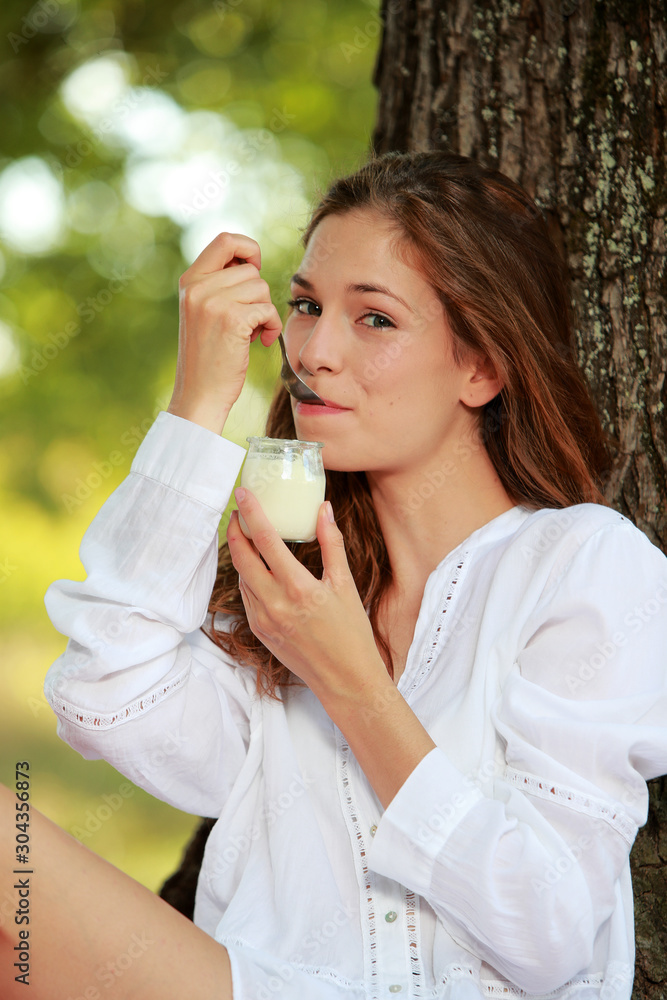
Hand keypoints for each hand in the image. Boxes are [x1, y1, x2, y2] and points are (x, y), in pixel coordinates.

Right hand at [168, 233, 282, 434]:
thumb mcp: (204, 313)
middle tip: (251, 320)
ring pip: (261, 288)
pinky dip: (270, 326)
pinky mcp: (231, 319)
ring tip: (252, 333)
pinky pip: (266, 309)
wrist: (199, 395)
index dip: (248, 249)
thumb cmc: (208, 358)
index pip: (225, 240)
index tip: (255, 271)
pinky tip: (259, 342)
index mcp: (189, 281)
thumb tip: (253, 263)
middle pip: (250, 270)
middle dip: (259, 295)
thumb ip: (220, 286)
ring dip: (265, 312)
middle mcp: (197, 287)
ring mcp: (212, 302)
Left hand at [227, 488, 388, 703]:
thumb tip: (324, 509)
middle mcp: (275, 603)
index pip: (265, 540)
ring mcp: (263, 619)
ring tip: (246, 535)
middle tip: (239, 512)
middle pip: (242, 556)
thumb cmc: (351, 632)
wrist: (345, 679)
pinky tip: (256, 568)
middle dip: (236, 530)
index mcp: (298, 587)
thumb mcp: (345, 584)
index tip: (242, 494)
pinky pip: (246, 597)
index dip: (251, 513)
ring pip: (241, 577)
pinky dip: (247, 577)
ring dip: (240, 553)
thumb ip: (331, 543)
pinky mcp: (259, 632)